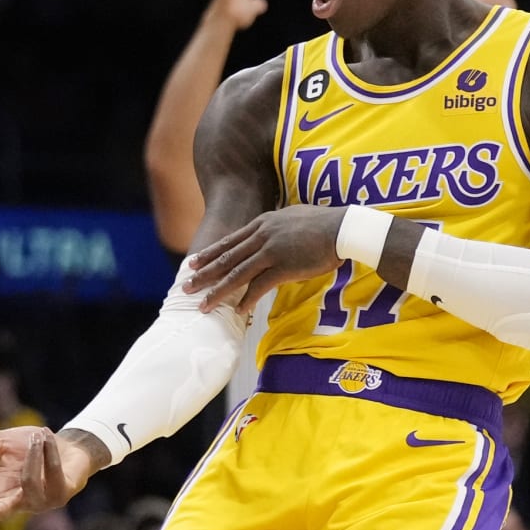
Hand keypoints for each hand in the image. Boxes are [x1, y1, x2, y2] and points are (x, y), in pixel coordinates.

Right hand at [0, 427, 92, 529]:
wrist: (68, 447)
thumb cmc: (32, 448)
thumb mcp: (0, 442)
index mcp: (0, 493)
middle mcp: (19, 503)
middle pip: (0, 512)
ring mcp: (41, 503)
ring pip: (29, 481)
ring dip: (32, 455)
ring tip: (37, 435)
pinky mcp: (61, 495)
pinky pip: (51, 472)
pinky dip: (47, 450)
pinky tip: (47, 438)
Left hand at [185, 206, 345, 311]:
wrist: (343, 228)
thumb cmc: (323, 224)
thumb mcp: (291, 218)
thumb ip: (275, 228)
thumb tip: (268, 236)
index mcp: (262, 224)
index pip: (229, 242)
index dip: (209, 254)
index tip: (193, 263)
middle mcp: (262, 236)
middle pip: (226, 258)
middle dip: (204, 274)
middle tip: (186, 286)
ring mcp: (271, 251)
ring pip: (237, 274)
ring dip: (218, 291)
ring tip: (203, 304)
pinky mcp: (284, 267)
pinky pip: (260, 286)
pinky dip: (248, 299)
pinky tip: (239, 311)